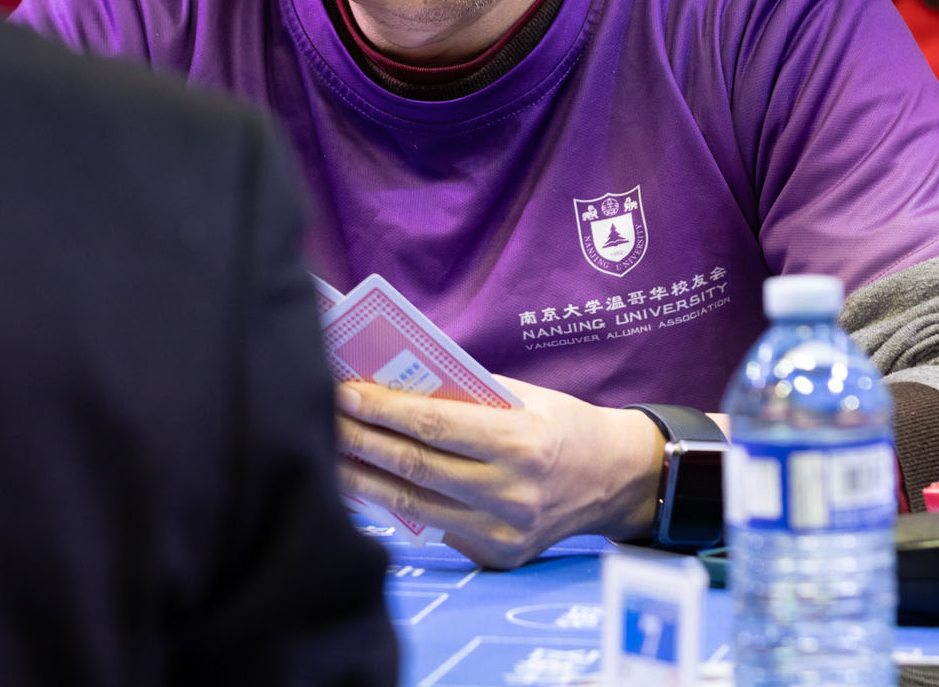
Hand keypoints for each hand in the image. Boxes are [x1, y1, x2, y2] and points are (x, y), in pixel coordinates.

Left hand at [334, 375, 664, 569]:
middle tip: (324, 417)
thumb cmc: (559, 424)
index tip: (345, 392)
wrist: (614, 479)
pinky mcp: (497, 557)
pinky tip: (368, 484)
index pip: (434, 426)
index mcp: (520, 444)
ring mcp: (504, 532)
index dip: (383, 410)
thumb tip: (392, 381)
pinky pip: (436, 527)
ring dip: (364, 478)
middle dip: (361, 441)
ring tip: (332, 453)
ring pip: (414, 505)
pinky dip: (397, 505)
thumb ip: (463, 394)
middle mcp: (511, 494)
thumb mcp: (522, 397)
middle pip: (415, 467)